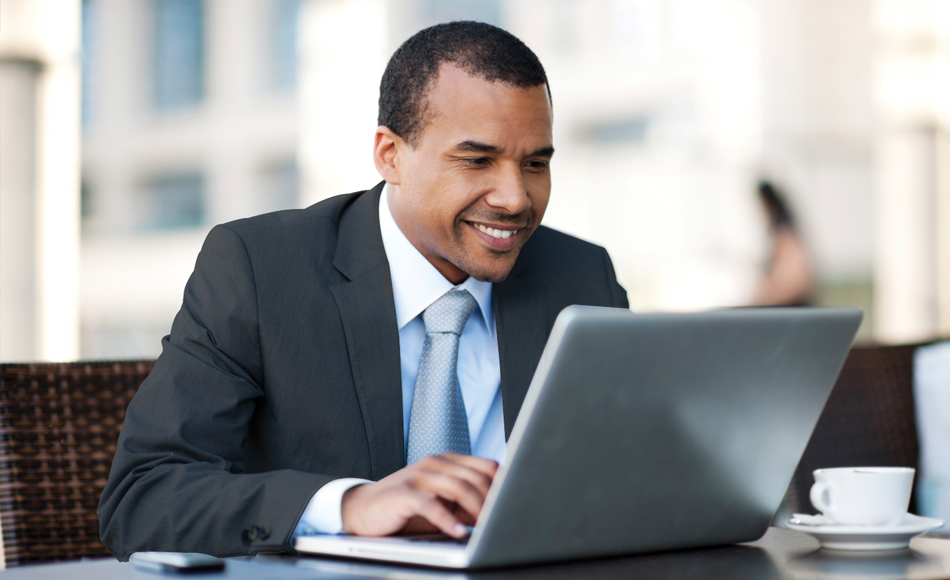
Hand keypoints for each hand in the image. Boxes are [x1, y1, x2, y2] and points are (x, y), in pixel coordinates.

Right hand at [341, 452, 497, 537]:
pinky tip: (459, 532)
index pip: (486, 466)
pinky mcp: (404, 492)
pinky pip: (431, 504)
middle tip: (502, 521)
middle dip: (493, 500)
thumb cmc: (407, 508)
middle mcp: (435, 462)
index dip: (503, 486)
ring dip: (477, 510)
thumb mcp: (441, 500)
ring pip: (459, 487)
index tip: (513, 506)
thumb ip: (465, 500)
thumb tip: (498, 512)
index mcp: (448, 461)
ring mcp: (419, 475)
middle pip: (476, 477)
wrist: (363, 509)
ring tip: (486, 527)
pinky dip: (448, 519)